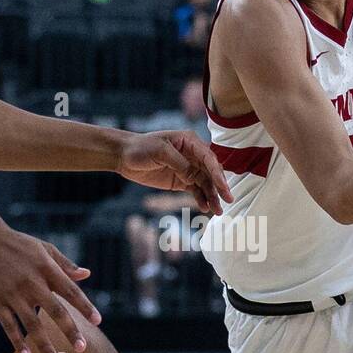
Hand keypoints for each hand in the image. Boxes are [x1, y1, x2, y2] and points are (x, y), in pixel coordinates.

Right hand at [0, 224, 100, 352]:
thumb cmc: (18, 244)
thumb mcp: (44, 248)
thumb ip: (65, 264)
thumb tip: (87, 274)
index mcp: (47, 269)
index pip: (71, 291)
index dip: (85, 306)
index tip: (97, 321)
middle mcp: (32, 283)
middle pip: (56, 311)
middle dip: (70, 330)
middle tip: (82, 348)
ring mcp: (14, 294)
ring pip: (31, 324)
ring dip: (43, 344)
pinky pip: (9, 326)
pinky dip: (17, 341)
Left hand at [117, 130, 232, 214]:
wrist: (124, 156)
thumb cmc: (141, 147)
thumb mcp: (160, 152)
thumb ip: (180, 164)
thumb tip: (195, 177)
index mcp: (190, 142)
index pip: (209, 158)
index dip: (218, 174)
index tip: (224, 187)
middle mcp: (193, 155)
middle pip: (211, 172)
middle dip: (220, 187)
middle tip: (228, 201)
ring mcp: (187, 169)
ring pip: (205, 184)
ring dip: (212, 196)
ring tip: (218, 211)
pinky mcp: (181, 181)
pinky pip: (195, 190)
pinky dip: (201, 199)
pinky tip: (205, 207)